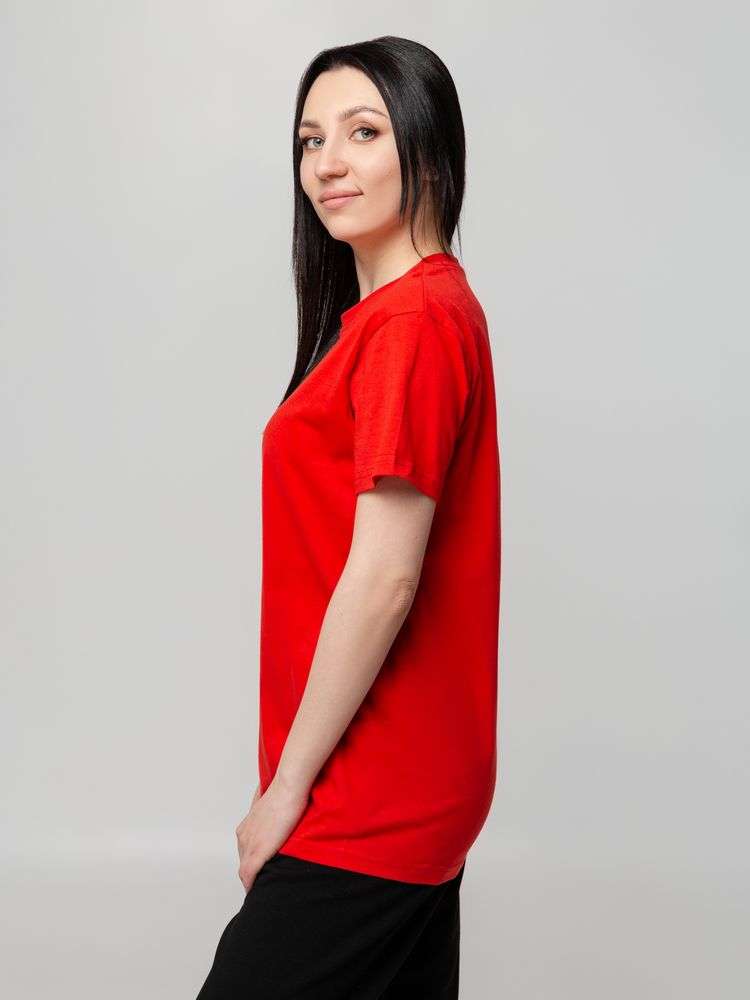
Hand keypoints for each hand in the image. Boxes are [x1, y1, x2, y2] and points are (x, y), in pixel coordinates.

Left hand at [235, 777, 309, 892]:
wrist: (287, 790)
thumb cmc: (285, 793)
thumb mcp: (273, 805)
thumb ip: (271, 812)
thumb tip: (280, 810)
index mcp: (247, 826)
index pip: (246, 850)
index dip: (252, 860)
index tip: (262, 866)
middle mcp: (243, 836)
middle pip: (244, 861)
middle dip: (253, 871)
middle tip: (264, 879)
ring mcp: (248, 845)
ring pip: (245, 870)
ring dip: (253, 878)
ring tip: (264, 885)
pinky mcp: (256, 853)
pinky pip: (249, 875)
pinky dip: (251, 884)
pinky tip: (257, 890)